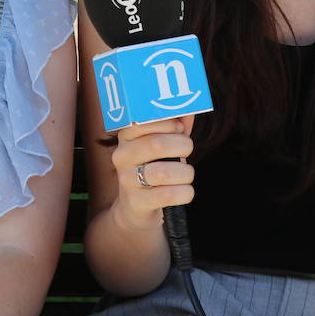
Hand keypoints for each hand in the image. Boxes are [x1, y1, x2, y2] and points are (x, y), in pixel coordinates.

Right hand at [109, 116, 194, 232]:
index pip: (143, 121)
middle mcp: (122, 156)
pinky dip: (185, 192)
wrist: (135, 207)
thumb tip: (192, 107)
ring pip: (164, 172)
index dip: (169, 123)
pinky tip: (184, 191)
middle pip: (156, 144)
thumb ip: (177, 125)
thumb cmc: (154, 167)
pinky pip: (168, 195)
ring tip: (186, 173)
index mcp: (126, 136)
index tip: (179, 129)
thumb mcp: (163, 144)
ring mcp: (127, 180)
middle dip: (182, 145)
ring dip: (186, 172)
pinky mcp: (137, 202)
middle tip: (187, 150)